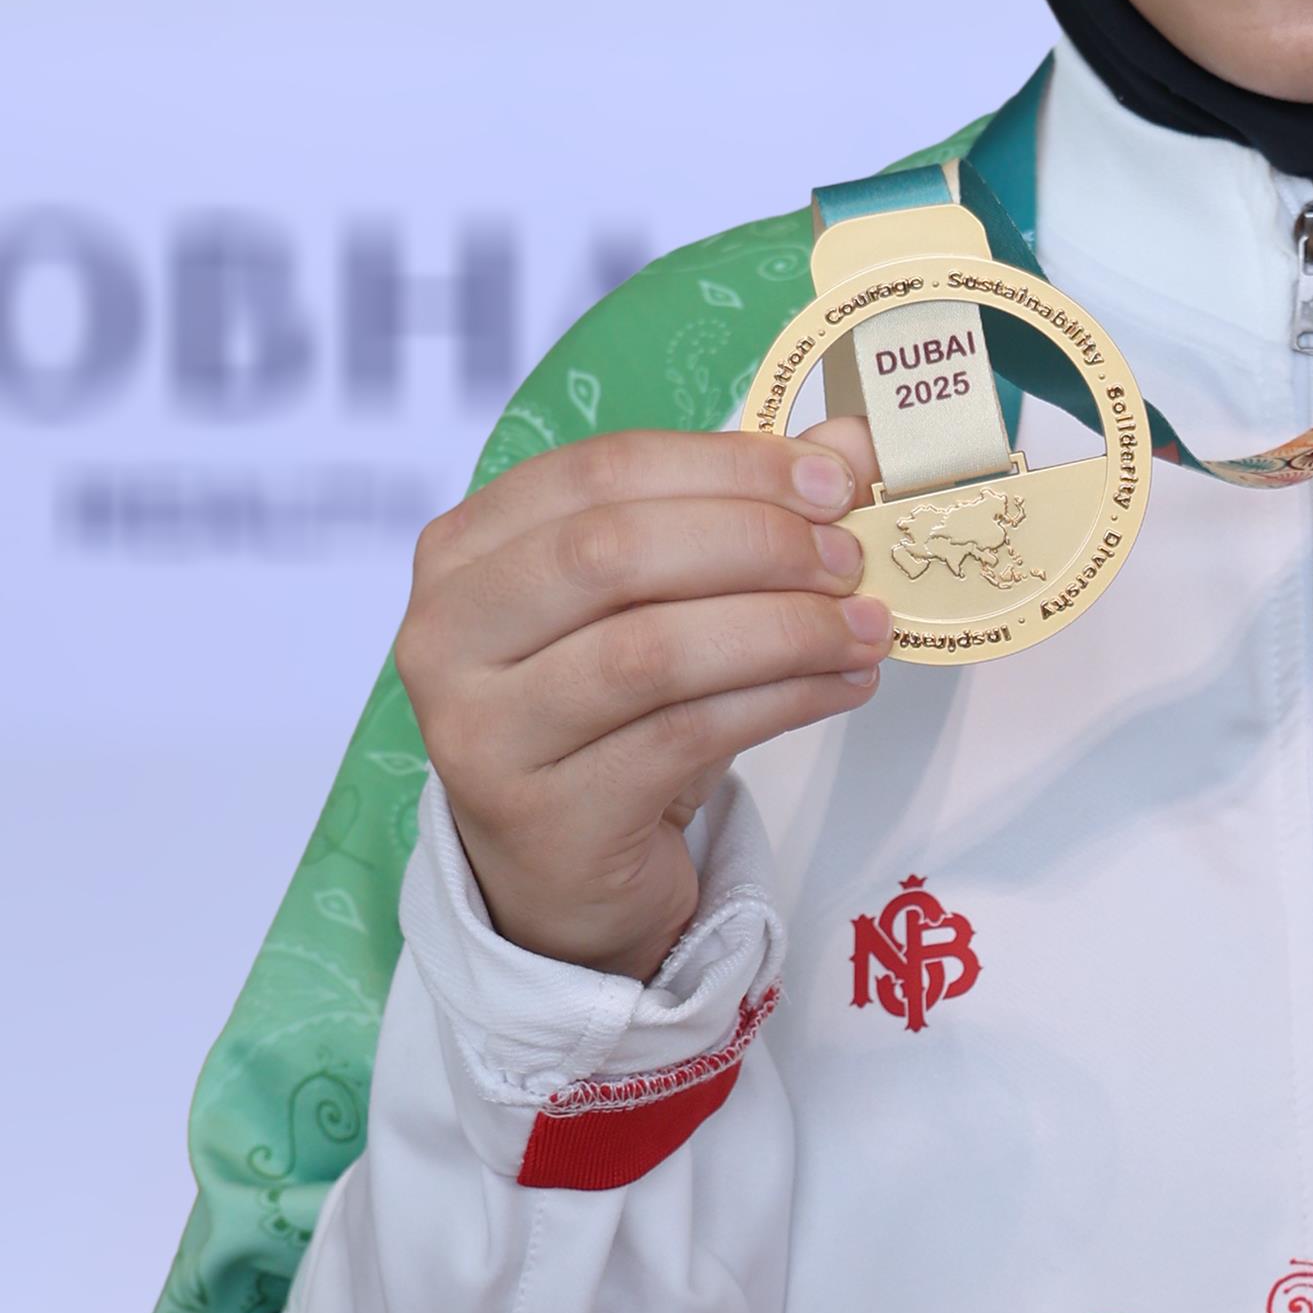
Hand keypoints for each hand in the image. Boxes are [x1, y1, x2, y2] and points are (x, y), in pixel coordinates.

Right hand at [394, 419, 891, 980]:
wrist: (564, 871)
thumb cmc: (609, 714)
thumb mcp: (661, 603)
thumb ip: (739, 512)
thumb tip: (851, 441)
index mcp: (466, 548)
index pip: (600, 471)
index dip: (727, 465)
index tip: (832, 480)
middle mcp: (447, 631)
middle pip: (614, 553)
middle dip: (756, 544)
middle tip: (849, 558)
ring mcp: (482, 729)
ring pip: (651, 652)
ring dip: (783, 631)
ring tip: (865, 629)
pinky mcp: (544, 815)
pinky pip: (683, 737)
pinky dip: (783, 702)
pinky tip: (844, 686)